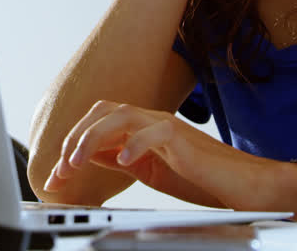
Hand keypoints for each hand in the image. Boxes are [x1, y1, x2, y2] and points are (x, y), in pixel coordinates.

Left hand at [43, 100, 271, 209]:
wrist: (242, 185)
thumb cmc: (202, 178)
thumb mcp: (150, 170)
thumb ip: (122, 159)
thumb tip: (89, 156)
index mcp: (141, 128)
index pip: (97, 124)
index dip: (70, 145)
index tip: (55, 177)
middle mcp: (151, 120)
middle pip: (103, 111)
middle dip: (74, 137)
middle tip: (61, 168)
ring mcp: (167, 125)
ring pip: (120, 115)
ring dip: (92, 137)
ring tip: (76, 162)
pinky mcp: (183, 137)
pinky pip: (154, 132)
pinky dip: (134, 144)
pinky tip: (123, 161)